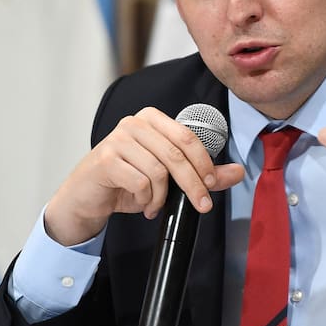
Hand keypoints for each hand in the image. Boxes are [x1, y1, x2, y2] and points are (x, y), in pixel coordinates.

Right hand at [44, 107, 244, 245]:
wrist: (87, 198)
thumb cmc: (127, 183)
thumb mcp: (168, 179)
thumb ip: (202, 174)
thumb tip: (238, 171)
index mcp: (152, 120)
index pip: (188, 137)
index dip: (204, 162)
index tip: (211, 185)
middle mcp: (134, 123)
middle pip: (176, 154)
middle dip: (194, 184)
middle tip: (202, 205)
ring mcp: (118, 139)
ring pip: (159, 170)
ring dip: (162, 196)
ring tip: (156, 205)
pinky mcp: (106, 159)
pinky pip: (141, 182)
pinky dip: (146, 199)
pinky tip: (142, 204)